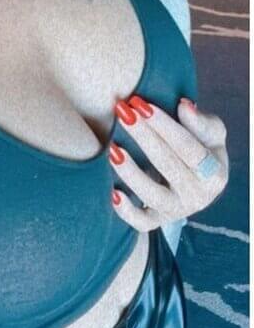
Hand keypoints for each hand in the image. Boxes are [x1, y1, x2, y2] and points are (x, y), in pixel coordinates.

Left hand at [110, 96, 228, 230]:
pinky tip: (113, 193)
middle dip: (143, 137)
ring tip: (113, 150)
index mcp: (214, 173)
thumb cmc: (200, 148)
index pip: (188, 148)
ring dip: (132, 173)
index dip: (165, 125)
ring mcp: (178, 210)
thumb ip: (200, 122)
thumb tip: (183, 106)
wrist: (194, 179)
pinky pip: (143, 223)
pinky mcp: (158, 220)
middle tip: (122, 113)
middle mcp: (198, 195)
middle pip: (168, 165)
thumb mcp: (210, 133)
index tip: (141, 104)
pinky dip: (128, 213)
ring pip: (154, 196)